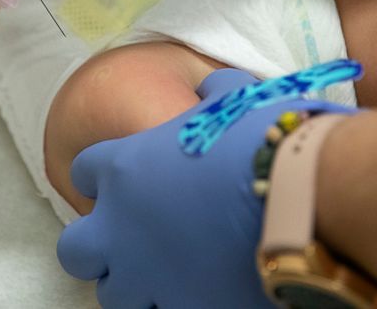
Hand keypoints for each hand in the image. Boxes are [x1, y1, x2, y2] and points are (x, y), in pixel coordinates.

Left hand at [56, 63, 358, 307]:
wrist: (300, 197)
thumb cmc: (261, 140)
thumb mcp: (232, 99)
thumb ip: (211, 94)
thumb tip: (210, 89)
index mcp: (124, 169)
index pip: (83, 173)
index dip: (103, 177)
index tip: (128, 181)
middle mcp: (122, 228)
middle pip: (75, 250)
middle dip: (96, 247)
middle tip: (130, 241)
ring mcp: (147, 276)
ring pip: (112, 295)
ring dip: (132, 284)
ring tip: (162, 275)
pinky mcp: (182, 308)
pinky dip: (172, 303)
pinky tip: (196, 291)